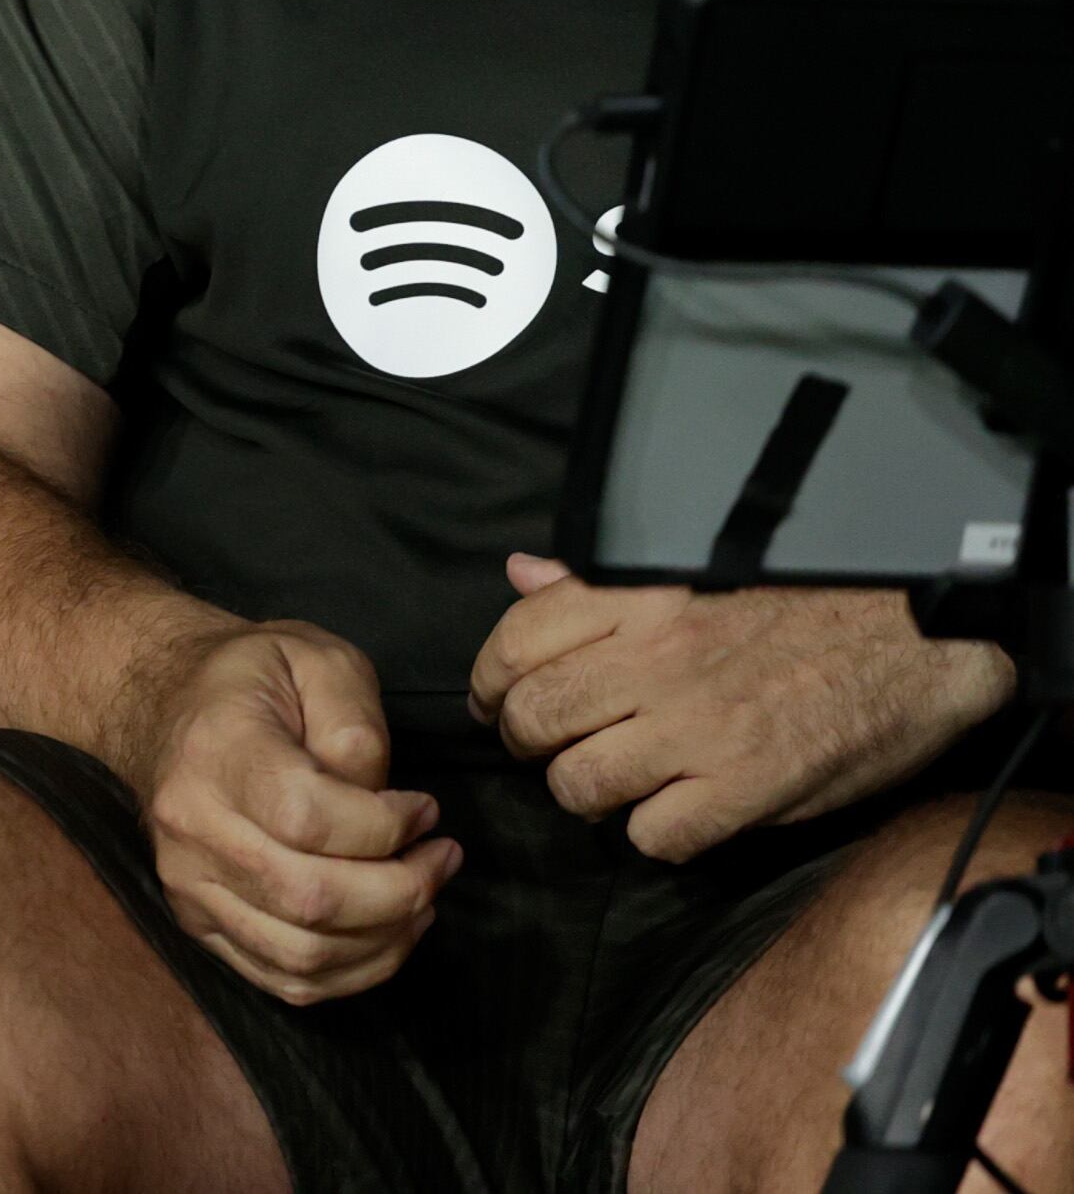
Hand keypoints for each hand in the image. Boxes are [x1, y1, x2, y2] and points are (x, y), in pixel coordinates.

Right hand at [121, 620, 454, 1005]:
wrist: (157, 704)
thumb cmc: (248, 679)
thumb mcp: (316, 659)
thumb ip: (356, 724)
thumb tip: (380, 805)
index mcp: (217, 751)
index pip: (309, 818)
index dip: (386, 827)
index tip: (425, 809)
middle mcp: (192, 826)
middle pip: (310, 899)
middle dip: (402, 891)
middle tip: (441, 859)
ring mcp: (187, 883)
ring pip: (303, 954)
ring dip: (386, 940)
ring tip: (421, 898)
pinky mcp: (196, 921)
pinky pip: (284, 979)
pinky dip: (351, 973)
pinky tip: (384, 932)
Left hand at [468, 554, 1012, 863]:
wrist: (918, 637)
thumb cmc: (808, 601)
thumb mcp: (693, 573)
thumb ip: (597, 584)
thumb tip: (521, 575)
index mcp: (636, 601)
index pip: (515, 642)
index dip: (492, 683)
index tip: (497, 703)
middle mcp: (654, 662)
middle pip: (535, 719)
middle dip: (528, 743)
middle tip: (552, 749)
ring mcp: (698, 729)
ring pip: (579, 784)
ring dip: (586, 792)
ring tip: (615, 782)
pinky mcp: (746, 789)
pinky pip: (655, 836)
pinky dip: (655, 834)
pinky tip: (679, 812)